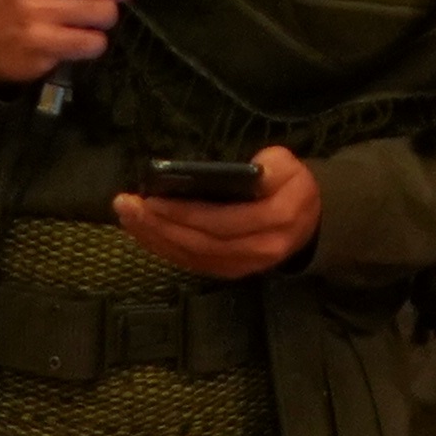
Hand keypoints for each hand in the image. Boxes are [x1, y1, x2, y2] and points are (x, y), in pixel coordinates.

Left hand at [116, 146, 320, 275]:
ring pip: (193, 257)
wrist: (308, 220)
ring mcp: (243, 266)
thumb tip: (246, 172)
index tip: (153, 200)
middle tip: (127, 207)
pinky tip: (143, 233)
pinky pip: (193, 264)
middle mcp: (259, 250)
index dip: (186, 214)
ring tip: (127, 217)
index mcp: (276, 220)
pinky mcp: (230, 271)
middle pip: (201, 243)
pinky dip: (165, 249)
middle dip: (160, 226)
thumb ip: (272, 166)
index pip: (223, 222)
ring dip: (156, 239)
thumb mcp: (289, 164)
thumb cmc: (292, 185)